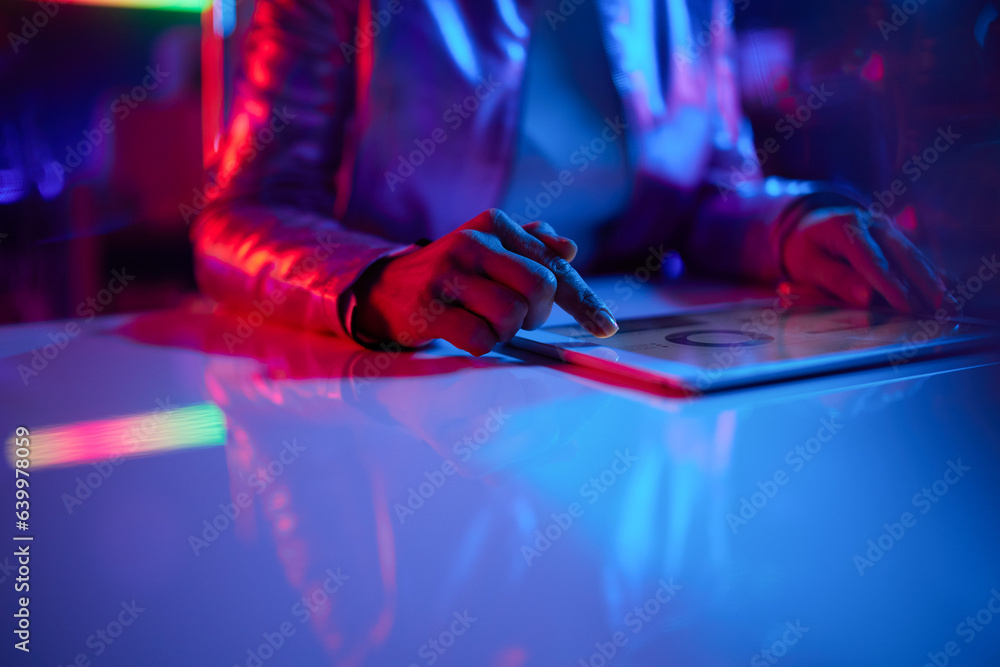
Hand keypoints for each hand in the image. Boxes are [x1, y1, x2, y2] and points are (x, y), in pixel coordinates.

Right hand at [351, 209, 617, 354]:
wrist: (384, 288)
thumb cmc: (449, 273)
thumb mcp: (488, 249)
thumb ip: (530, 246)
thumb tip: (568, 250)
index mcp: (494, 225)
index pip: (553, 264)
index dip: (584, 300)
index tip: (605, 327)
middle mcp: (472, 242)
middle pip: (540, 286)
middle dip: (537, 313)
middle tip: (519, 319)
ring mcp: (447, 275)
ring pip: (512, 314)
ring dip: (507, 331)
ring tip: (487, 323)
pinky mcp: (428, 309)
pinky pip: (480, 338)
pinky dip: (482, 345)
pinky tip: (467, 334)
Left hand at [781, 207, 948, 313]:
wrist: (807, 226)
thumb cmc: (804, 249)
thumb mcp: (807, 265)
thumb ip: (835, 279)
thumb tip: (866, 297)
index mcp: (846, 226)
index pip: (873, 261)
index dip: (891, 286)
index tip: (906, 307)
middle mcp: (872, 223)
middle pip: (902, 256)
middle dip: (922, 284)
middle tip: (939, 309)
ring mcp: (886, 228)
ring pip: (913, 256)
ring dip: (932, 281)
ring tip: (947, 305)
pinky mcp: (894, 236)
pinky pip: (914, 256)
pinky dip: (929, 273)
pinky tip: (946, 289)